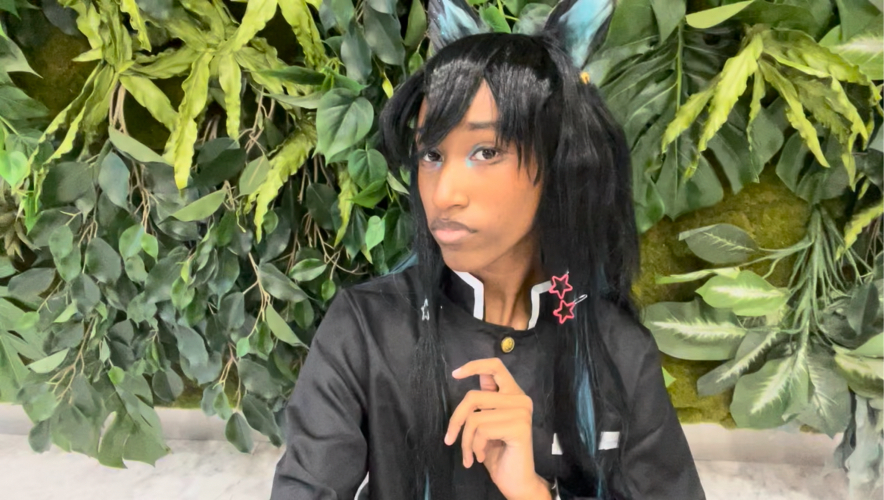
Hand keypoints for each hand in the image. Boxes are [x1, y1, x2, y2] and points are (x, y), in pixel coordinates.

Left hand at [445, 358, 551, 499]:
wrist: (516, 481)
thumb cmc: (498, 453)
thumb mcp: (485, 423)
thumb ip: (482, 401)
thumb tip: (466, 375)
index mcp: (513, 394)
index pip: (495, 366)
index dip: (473, 366)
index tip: (455, 374)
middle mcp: (520, 398)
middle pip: (473, 396)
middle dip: (456, 420)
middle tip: (449, 439)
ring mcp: (522, 411)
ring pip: (474, 417)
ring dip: (466, 441)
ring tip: (471, 455)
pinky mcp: (519, 426)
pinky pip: (482, 430)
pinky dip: (475, 447)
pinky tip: (481, 458)